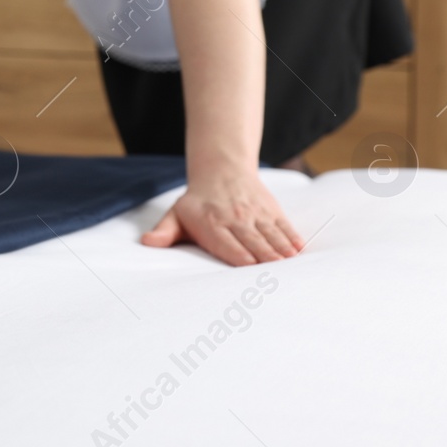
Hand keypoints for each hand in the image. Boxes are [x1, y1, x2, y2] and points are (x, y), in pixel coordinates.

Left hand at [140, 170, 303, 265]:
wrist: (221, 169)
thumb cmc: (197, 202)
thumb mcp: (176, 214)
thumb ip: (164, 232)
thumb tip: (147, 242)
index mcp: (211, 223)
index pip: (228, 244)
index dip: (240, 257)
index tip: (250, 271)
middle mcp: (235, 218)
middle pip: (253, 242)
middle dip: (265, 259)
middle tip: (277, 277)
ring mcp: (254, 213)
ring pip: (270, 235)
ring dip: (281, 250)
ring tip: (291, 265)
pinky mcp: (270, 209)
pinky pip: (283, 225)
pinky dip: (291, 237)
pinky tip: (299, 250)